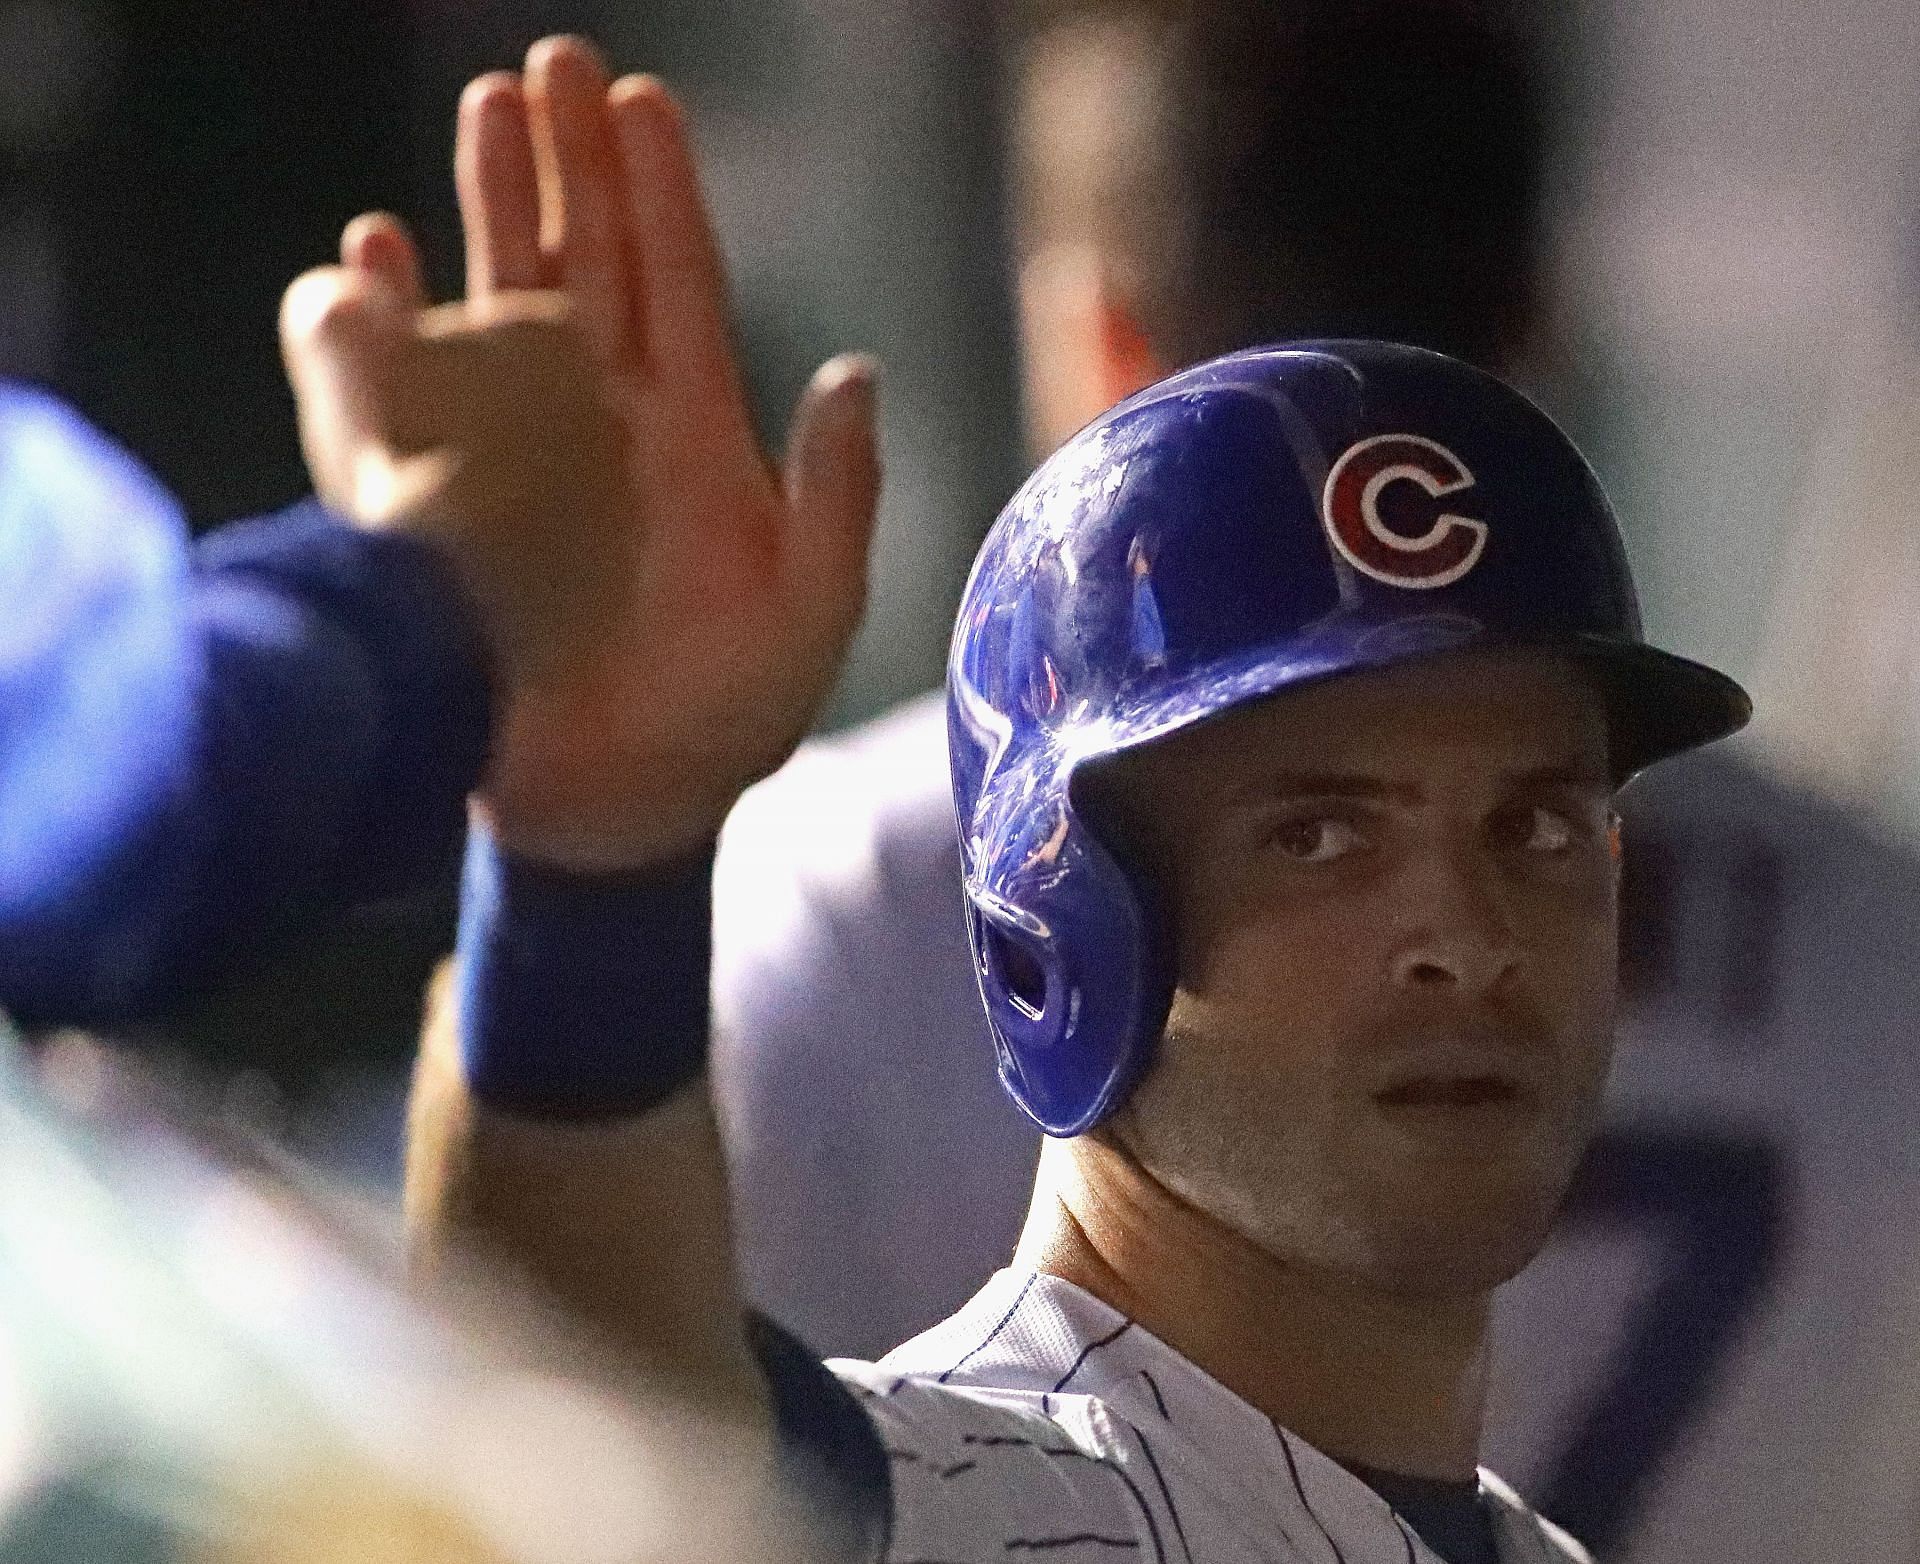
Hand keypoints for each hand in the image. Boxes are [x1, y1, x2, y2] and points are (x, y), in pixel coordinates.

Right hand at [281, 36, 879, 870]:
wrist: (621, 812)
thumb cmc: (726, 719)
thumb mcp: (812, 608)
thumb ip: (837, 494)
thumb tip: (856, 372)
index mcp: (700, 440)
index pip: (680, 286)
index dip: (662, 193)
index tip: (641, 99)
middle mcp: (609, 430)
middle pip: (587, 267)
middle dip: (570, 165)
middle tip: (550, 65)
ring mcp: (522, 461)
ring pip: (502, 306)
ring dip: (488, 211)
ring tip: (481, 115)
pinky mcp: (449, 507)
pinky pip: (407, 397)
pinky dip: (387, 328)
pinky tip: (372, 255)